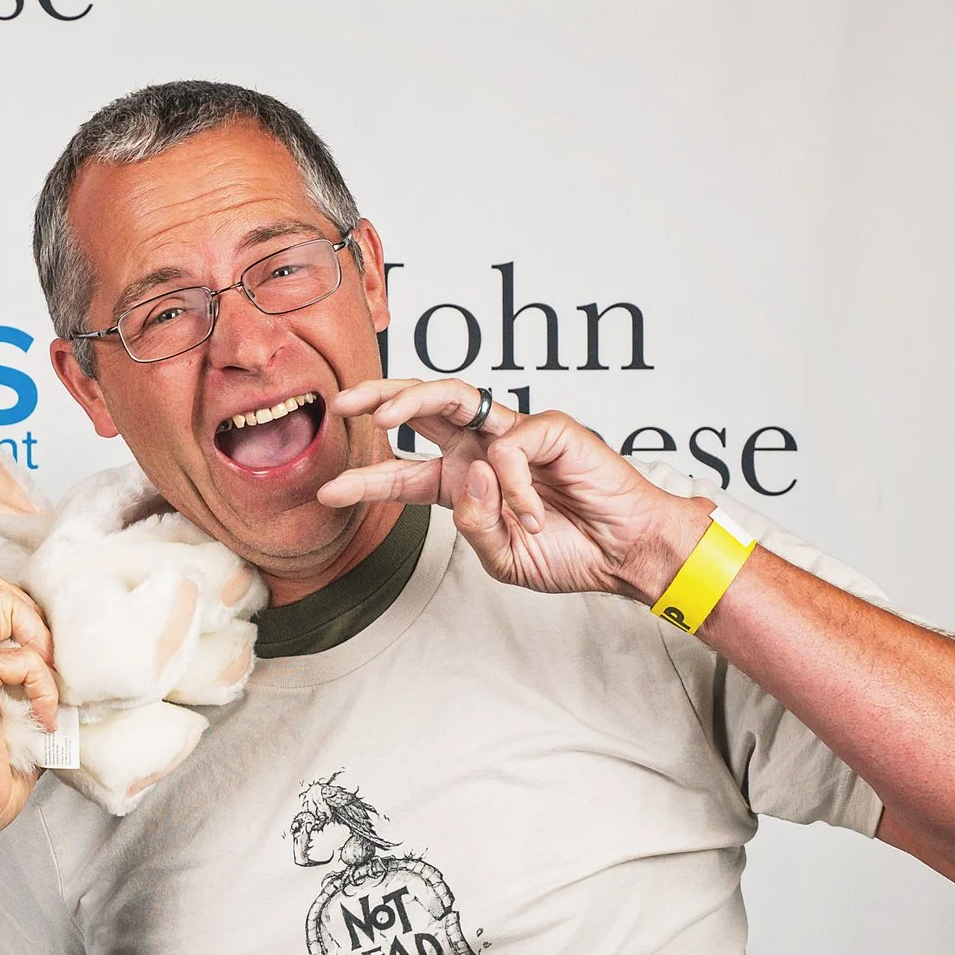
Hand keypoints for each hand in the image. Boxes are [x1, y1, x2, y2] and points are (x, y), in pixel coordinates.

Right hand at [0, 569, 59, 897]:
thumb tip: (74, 685)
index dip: (23, 615)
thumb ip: (30, 691)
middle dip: (30, 614)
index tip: (48, 657)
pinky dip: (43, 685)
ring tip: (45, 678)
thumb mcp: (14, 723)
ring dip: (34, 634)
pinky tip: (44, 717)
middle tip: (47, 661)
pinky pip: (21, 656)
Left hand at [317, 378, 712, 600]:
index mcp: (466, 482)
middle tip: (341, 404)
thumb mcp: (503, 557)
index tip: (328, 492)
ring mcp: (516, 436)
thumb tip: (466, 476)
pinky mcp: (550, 429)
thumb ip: (473, 524)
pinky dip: (514, 483)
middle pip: (421, 410)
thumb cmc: (571, 553)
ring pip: (454, 397)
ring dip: (412, 397)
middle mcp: (484, 451)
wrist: (625, 553)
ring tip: (383, 414)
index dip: (367, 480)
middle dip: (378, 398)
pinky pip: (509, 447)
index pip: (405, 474)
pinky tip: (534, 512)